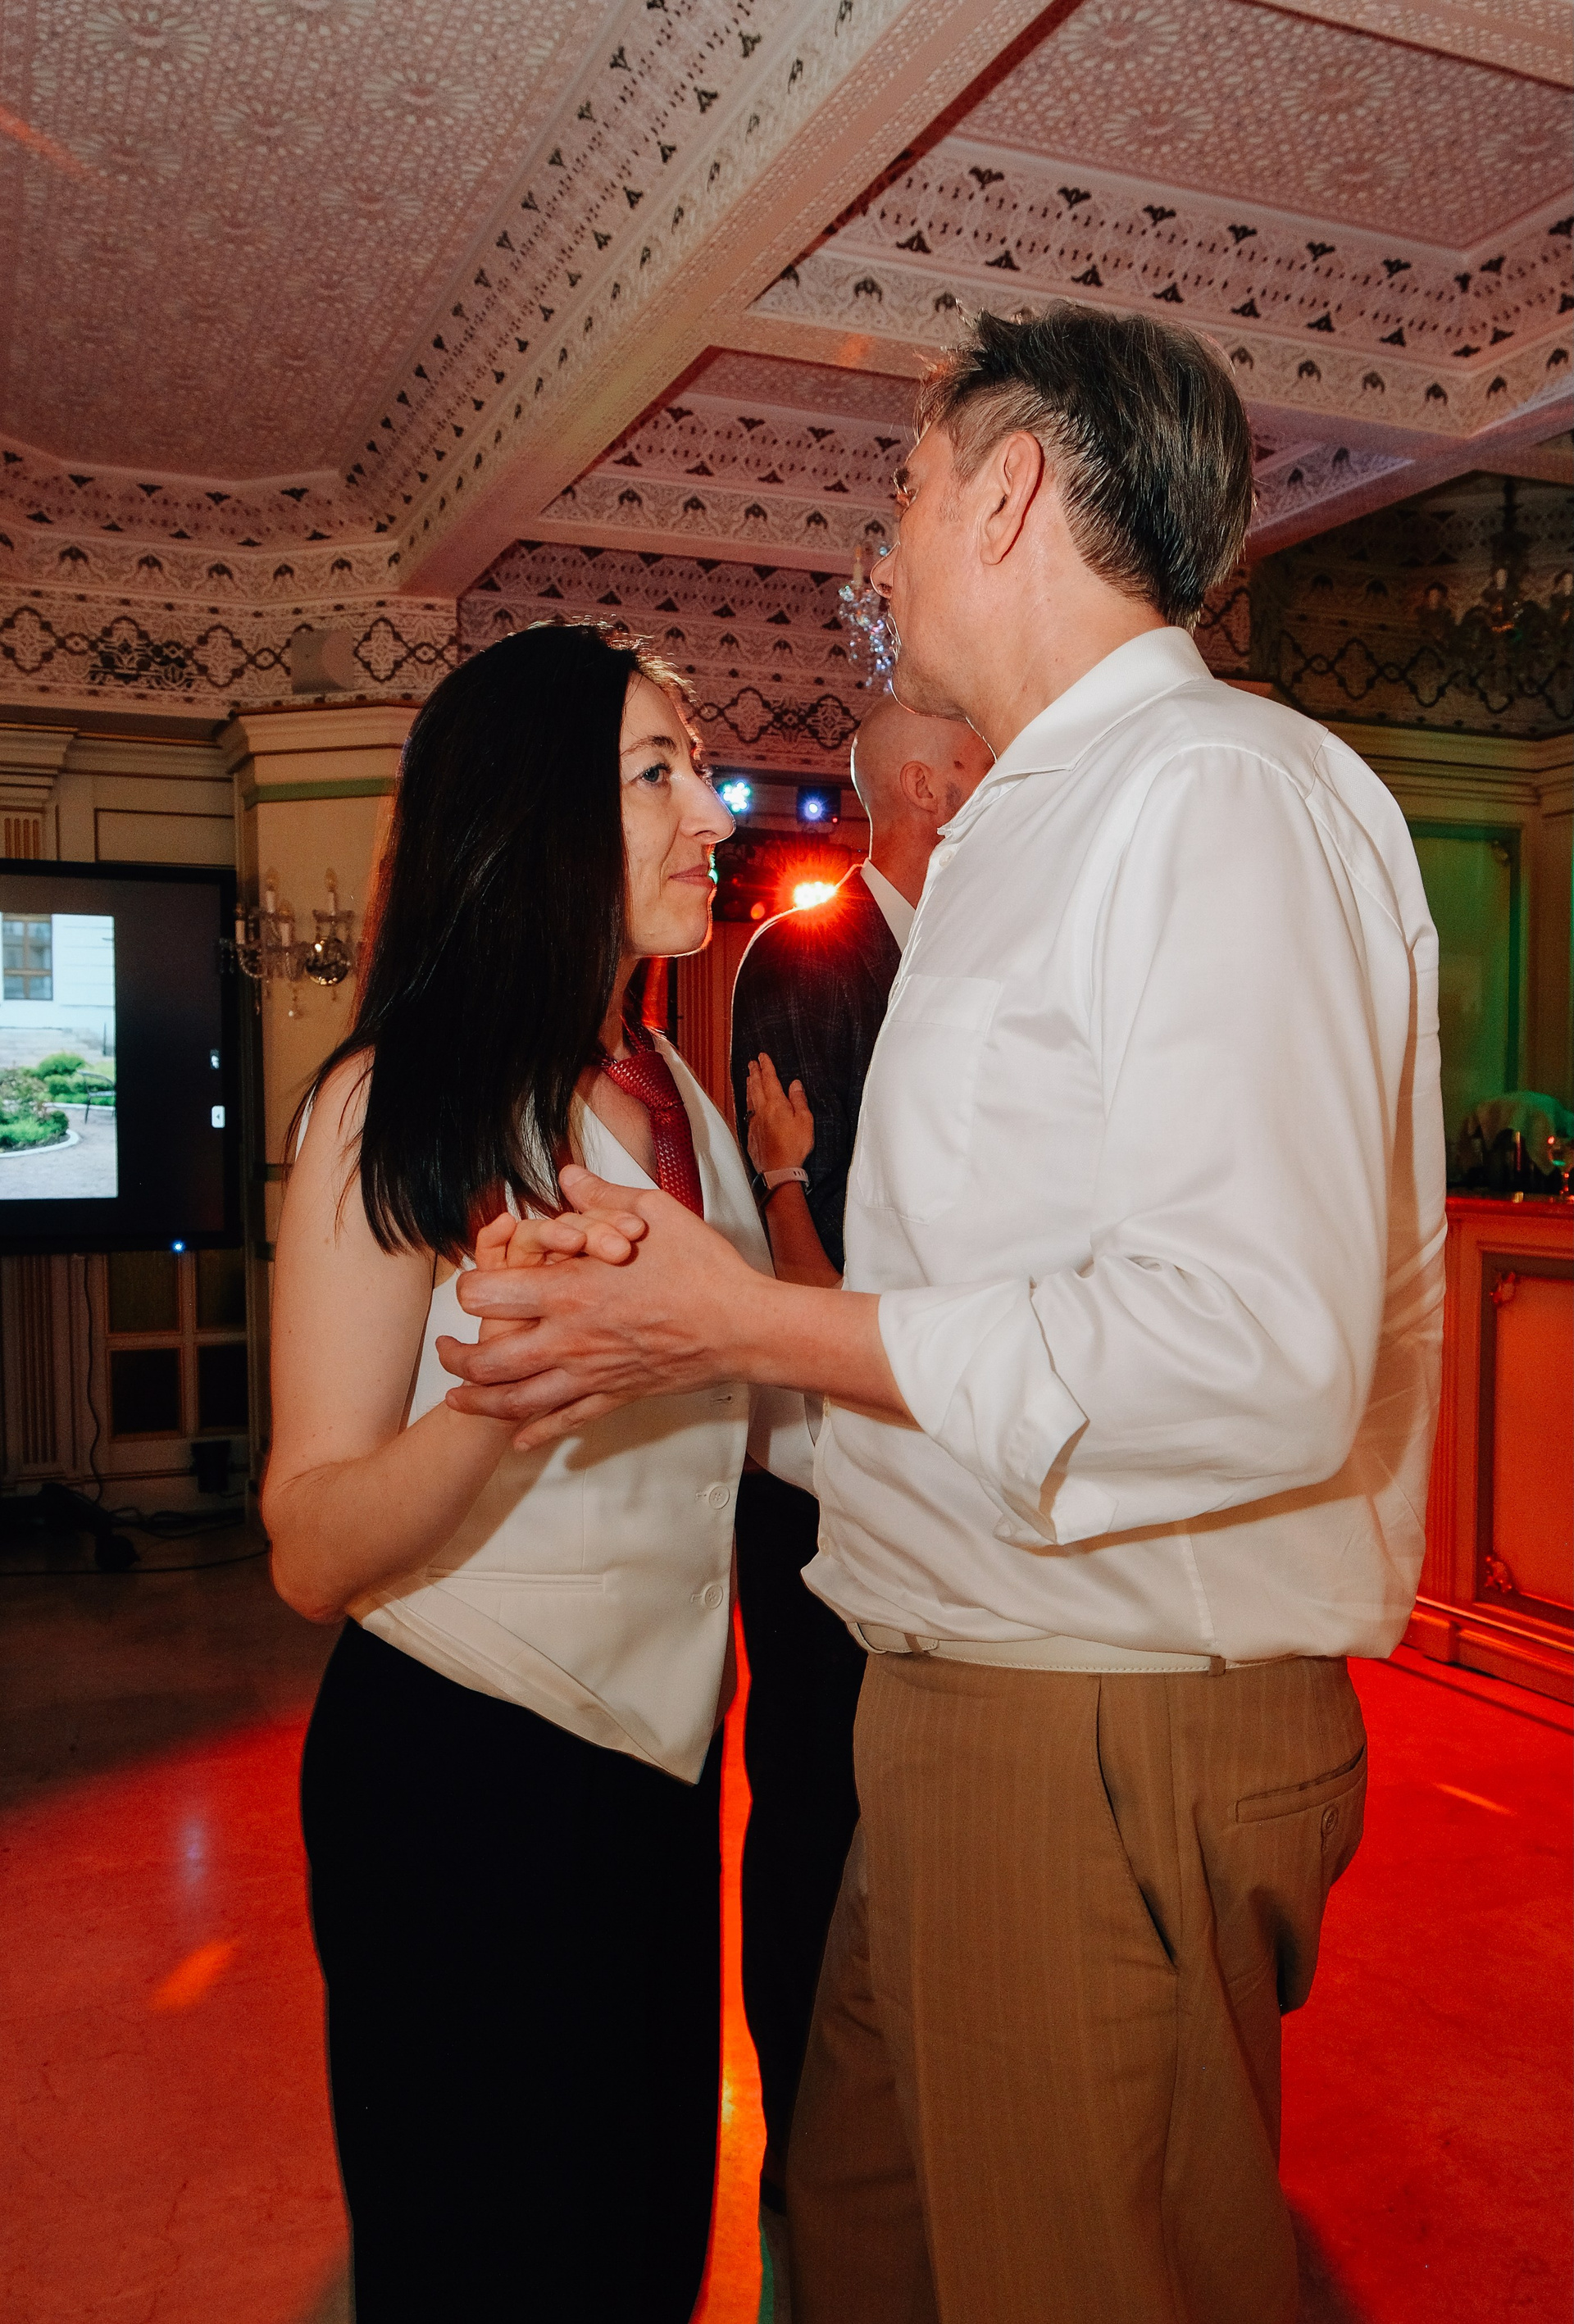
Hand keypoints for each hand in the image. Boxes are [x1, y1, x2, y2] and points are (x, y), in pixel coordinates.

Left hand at [439, 1166, 769, 1447]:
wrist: (742, 1326)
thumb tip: (567, 1176)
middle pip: (487, 1361)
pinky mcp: (614, 1396)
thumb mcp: (654, 1212)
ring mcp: (590, 1374)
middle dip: (457, 1358)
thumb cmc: (701, 1269)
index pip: (487, 1295)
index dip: (470, 1286)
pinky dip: (535, 1433)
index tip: (475, 1283)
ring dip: (479, 1403)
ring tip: (458, 1399)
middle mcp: (569, 1340)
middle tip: (448, 1350)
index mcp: (571, 1290)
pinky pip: (564, 1421)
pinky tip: (516, 1439)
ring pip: (516, 1401)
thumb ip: (602, 1195)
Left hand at [746, 1053, 813, 1174]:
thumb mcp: (804, 1121)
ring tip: (749, 1078)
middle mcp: (762, 1110)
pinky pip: (748, 1113)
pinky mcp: (751, 1134)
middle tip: (752, 1063)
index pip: (770, 1080)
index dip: (766, 1066)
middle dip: (755, 1073)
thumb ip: (799, 1100)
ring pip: (750, 1098)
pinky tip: (749, 1104)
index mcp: (776, 1104)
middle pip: (756, 1087)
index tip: (763, 1057)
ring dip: (750, 1086)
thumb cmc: (793, 1146)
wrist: (778, 1169)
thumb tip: (795, 1084)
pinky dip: (748, 1103)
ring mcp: (755, 1122)